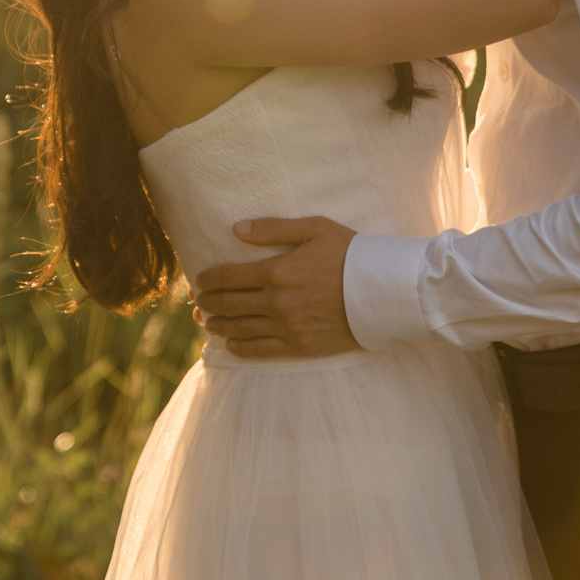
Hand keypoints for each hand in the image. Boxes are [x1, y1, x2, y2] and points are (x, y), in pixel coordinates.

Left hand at [189, 216, 361, 358]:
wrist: (382, 291)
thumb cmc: (350, 254)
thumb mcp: (314, 229)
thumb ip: (273, 228)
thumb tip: (237, 228)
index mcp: (277, 271)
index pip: (229, 277)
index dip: (208, 280)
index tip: (199, 280)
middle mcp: (277, 302)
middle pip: (229, 304)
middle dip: (208, 302)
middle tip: (197, 301)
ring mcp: (287, 327)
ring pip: (239, 329)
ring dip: (218, 325)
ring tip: (208, 321)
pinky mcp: (298, 346)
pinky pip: (259, 351)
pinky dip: (239, 348)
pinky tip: (230, 344)